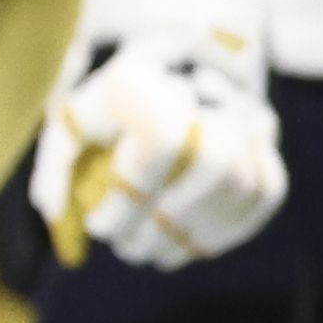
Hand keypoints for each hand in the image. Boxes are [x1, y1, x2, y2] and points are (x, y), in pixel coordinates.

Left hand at [35, 0, 287, 268]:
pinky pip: (264, 192)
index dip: (132, 194)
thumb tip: (55, 215)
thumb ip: (55, 168)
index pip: (160, 141)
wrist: (162, 67)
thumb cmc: (107, 106)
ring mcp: (244, 111)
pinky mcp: (267, 141)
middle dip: (165, 223)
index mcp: (151, 77)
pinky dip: (229, 229)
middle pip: (210, 165)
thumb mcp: (69, 124)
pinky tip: (191, 248)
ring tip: (155, 255)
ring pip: (240, 184)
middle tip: (130, 251)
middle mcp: (206, 87)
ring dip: (196, 234)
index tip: (100, 227)